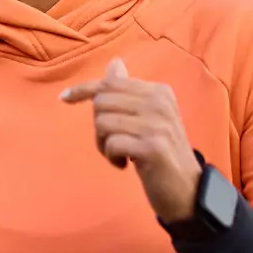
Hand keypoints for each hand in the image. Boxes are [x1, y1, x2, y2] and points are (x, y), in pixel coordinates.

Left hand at [61, 57, 202, 222]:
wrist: (187, 189)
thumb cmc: (160, 152)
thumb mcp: (148, 117)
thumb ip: (129, 91)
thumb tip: (115, 62)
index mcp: (159, 91)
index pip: (112, 82)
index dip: (84, 89)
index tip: (64, 97)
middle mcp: (160, 103)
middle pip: (102, 102)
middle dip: (99, 126)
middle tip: (113, 144)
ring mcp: (157, 124)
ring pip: (103, 123)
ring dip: (104, 144)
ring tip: (120, 154)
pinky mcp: (153, 147)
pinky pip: (111, 144)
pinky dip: (111, 156)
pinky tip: (125, 164)